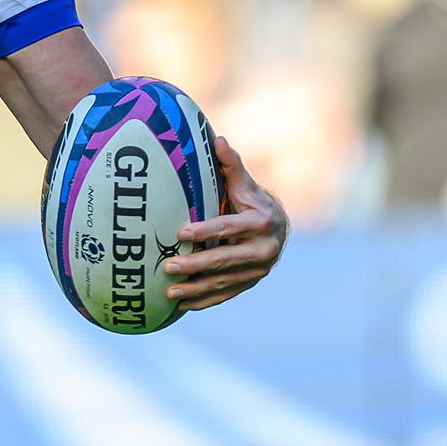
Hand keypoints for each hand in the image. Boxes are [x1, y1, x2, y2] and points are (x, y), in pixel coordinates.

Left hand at [163, 135, 286, 310]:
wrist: (278, 228)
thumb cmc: (252, 202)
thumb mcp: (245, 184)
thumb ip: (231, 165)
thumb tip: (217, 139)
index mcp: (261, 222)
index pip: (229, 228)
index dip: (205, 231)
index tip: (180, 232)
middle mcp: (264, 249)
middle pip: (225, 259)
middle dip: (196, 264)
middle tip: (168, 266)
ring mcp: (258, 270)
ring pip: (224, 281)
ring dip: (196, 288)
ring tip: (169, 291)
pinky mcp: (250, 283)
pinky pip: (226, 294)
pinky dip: (205, 301)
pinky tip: (182, 305)